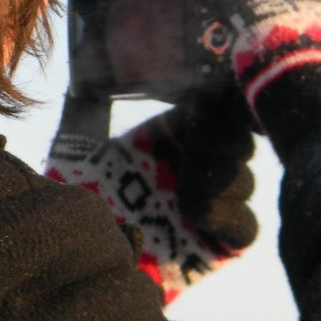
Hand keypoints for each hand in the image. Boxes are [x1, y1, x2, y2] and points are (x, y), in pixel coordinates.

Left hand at [44, 93, 256, 304]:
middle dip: (221, 137)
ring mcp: (214, 205)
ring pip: (245, 179)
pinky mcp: (219, 245)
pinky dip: (224, 214)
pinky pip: (246, 227)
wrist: (74, 263)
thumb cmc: (74, 202)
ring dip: (217, 177)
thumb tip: (88, 57)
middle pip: (241, 137)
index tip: (206, 96)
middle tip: (191, 145)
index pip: (217, 104)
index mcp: (172, 134)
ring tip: (178, 188)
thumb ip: (87, 104)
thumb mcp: (75, 146)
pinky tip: (190, 212)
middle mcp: (199, 166)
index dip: (223, 97)